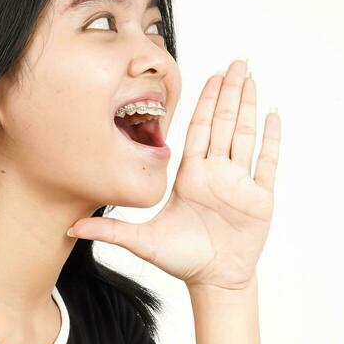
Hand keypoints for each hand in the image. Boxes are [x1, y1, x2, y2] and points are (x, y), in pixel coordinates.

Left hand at [68, 57, 280, 290]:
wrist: (214, 281)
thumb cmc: (181, 260)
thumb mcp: (141, 241)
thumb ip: (110, 230)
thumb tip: (71, 226)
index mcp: (191, 176)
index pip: (200, 130)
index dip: (206, 102)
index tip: (212, 76)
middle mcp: (215, 173)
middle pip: (224, 124)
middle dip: (231, 93)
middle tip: (238, 62)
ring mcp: (239, 184)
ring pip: (245, 136)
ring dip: (250, 106)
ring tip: (253, 77)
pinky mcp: (259, 199)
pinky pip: (266, 163)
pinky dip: (270, 140)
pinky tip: (273, 116)